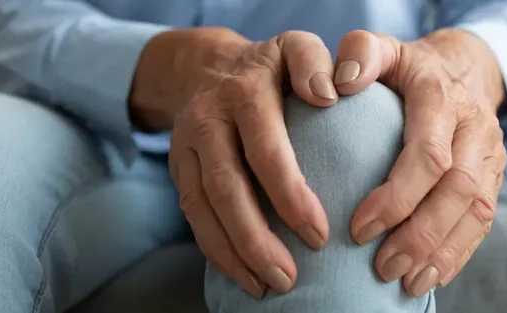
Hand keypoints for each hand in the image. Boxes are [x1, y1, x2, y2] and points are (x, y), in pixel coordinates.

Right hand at [131, 28, 338, 297]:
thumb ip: (314, 63)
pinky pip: (192, 215)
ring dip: (234, 254)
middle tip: (289, 277)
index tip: (319, 234)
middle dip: (257, 238)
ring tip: (267, 287)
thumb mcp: (295, 46)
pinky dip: (215, 250)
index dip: (290, 195)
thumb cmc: (269, 66)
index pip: (266, 150)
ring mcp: (186, 146)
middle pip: (227, 188)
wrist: (205, 66)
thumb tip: (329, 95)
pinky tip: (242, 276)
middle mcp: (209, 120)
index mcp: (244, 92)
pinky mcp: (177, 168)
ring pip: (204, 208)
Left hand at [334, 29, 506, 295]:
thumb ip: (361, 53)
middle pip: (458, 190)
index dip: (397, 195)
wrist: (467, 68)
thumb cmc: (410, 67)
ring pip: (477, 211)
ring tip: (407, 282)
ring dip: (442, 252)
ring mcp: (489, 156)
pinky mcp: (494, 178)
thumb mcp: (384, 48)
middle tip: (381, 266)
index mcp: (442, 99)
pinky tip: (431, 277)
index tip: (359, 227)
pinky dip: (459, 254)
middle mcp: (473, 129)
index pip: (429, 154)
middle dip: (420, 234)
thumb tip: (340, 83)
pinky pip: (485, 222)